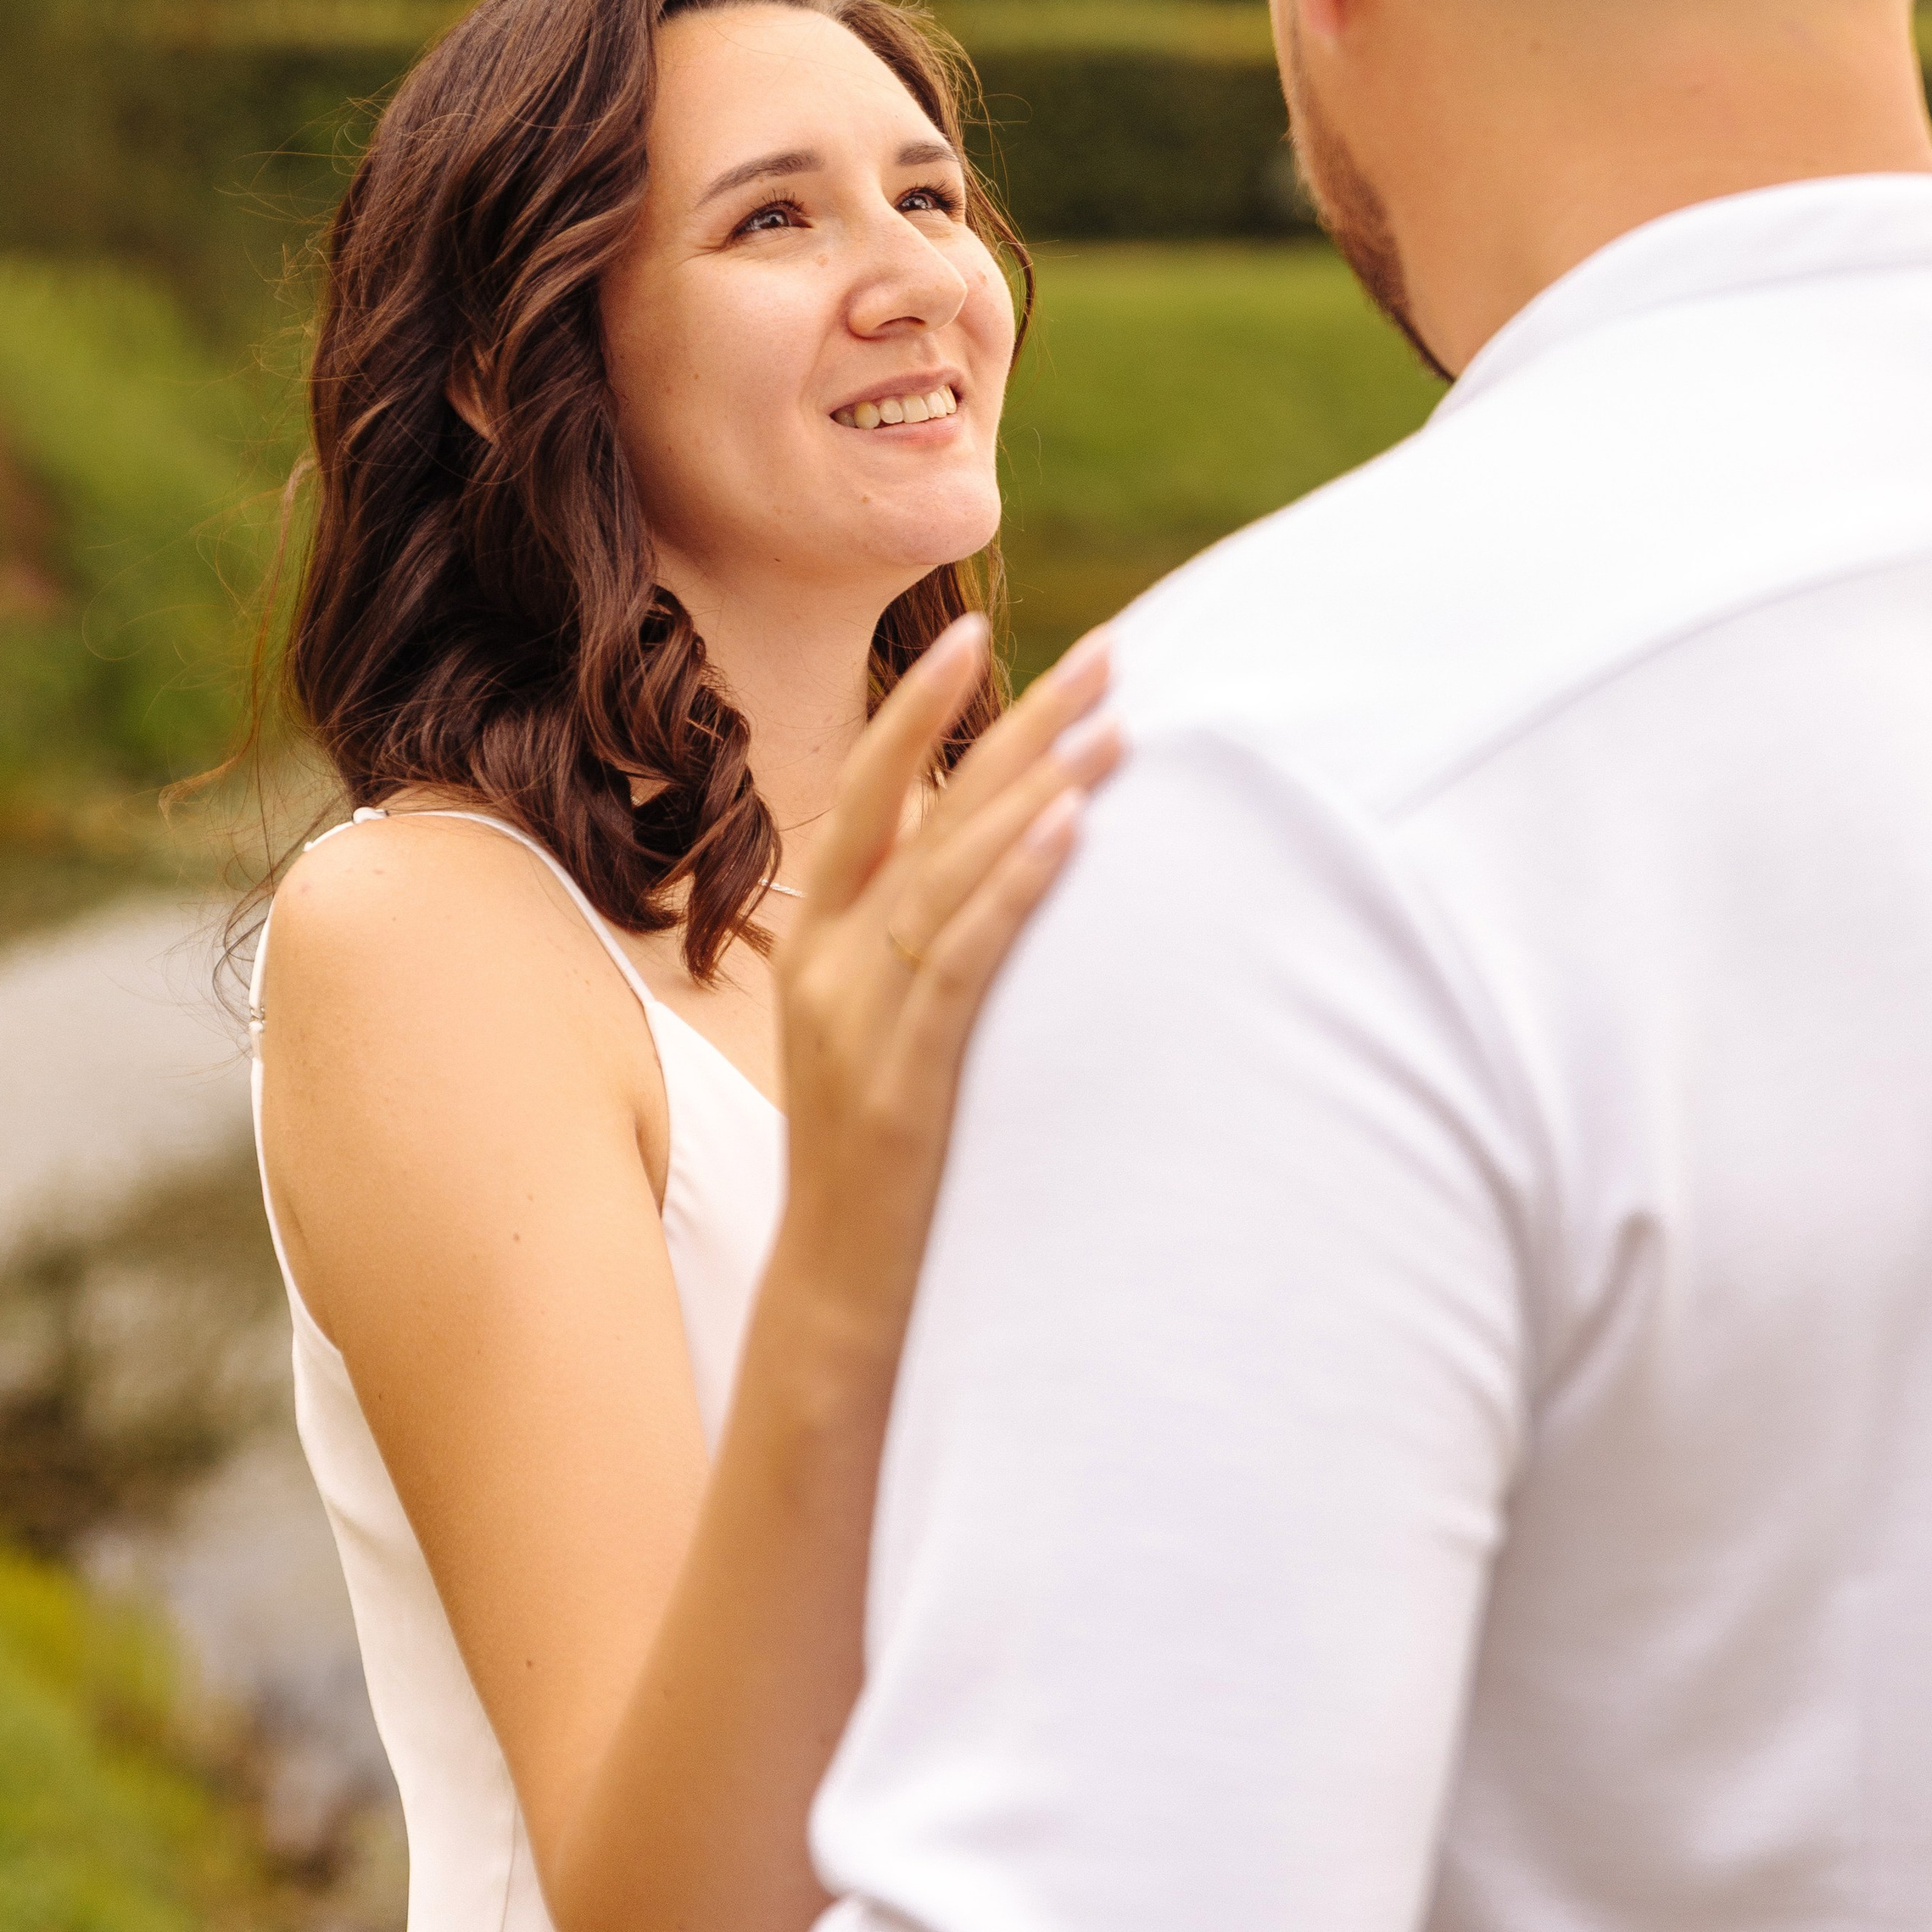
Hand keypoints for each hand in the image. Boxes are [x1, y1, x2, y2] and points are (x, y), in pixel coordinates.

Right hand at [770, 617, 1122, 1360]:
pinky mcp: (901, 1082)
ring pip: (947, 874)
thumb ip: (914, 946)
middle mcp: (825, 966)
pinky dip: (1016, 885)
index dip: (921, 711)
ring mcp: (856, 1023)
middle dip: (1014, 724)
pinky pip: (963, 961)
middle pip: (923, 813)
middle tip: (1107, 655)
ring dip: (1036, 789)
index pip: (869, 797)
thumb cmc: (882, 1158)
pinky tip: (1072, 829)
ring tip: (1116, 725)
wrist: (837, 1295)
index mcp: (815, 943)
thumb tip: (996, 859)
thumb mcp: (876, 1032)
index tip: (985, 635)